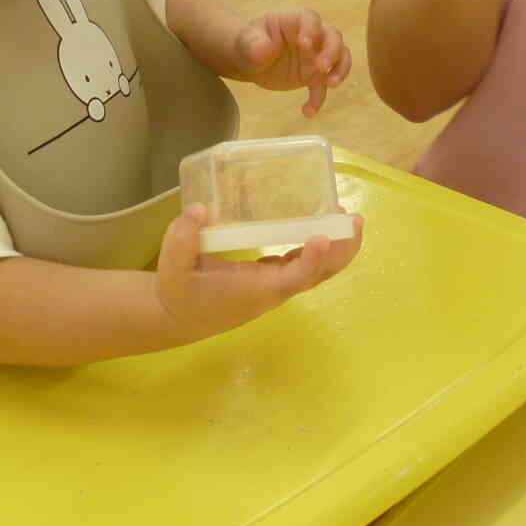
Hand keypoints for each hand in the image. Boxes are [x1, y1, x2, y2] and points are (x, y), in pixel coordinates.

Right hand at [154, 205, 362, 341]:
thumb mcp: (171, 266)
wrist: (179, 316)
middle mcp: (274, 289)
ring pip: (317, 271)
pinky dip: (321, 247)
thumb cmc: (180, 292)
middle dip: (341, 251)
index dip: (311, 260)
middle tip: (353, 219)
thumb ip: (181, 237)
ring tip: (349, 217)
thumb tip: (199, 209)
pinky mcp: (273, 277)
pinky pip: (306, 264)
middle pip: (318, 275)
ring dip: (337, 248)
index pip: (292, 278)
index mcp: (255, 289)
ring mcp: (277, 285)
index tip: (322, 238)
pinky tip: (325, 224)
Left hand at [231, 8, 351, 115]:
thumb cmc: (249, 43)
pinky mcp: (313, 75)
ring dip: (340, 70)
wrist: (250, 60)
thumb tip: (265, 47)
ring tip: (330, 85)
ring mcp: (315, 55)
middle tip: (321, 67)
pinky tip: (308, 112)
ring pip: (340, 57)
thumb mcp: (247, 42)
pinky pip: (323, 86)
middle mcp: (311, 35)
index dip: (311, 29)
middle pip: (333, 36)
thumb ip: (255, 43)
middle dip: (332, 51)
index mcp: (293, 21)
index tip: (304, 44)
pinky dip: (319, 99)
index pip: (310, 18)